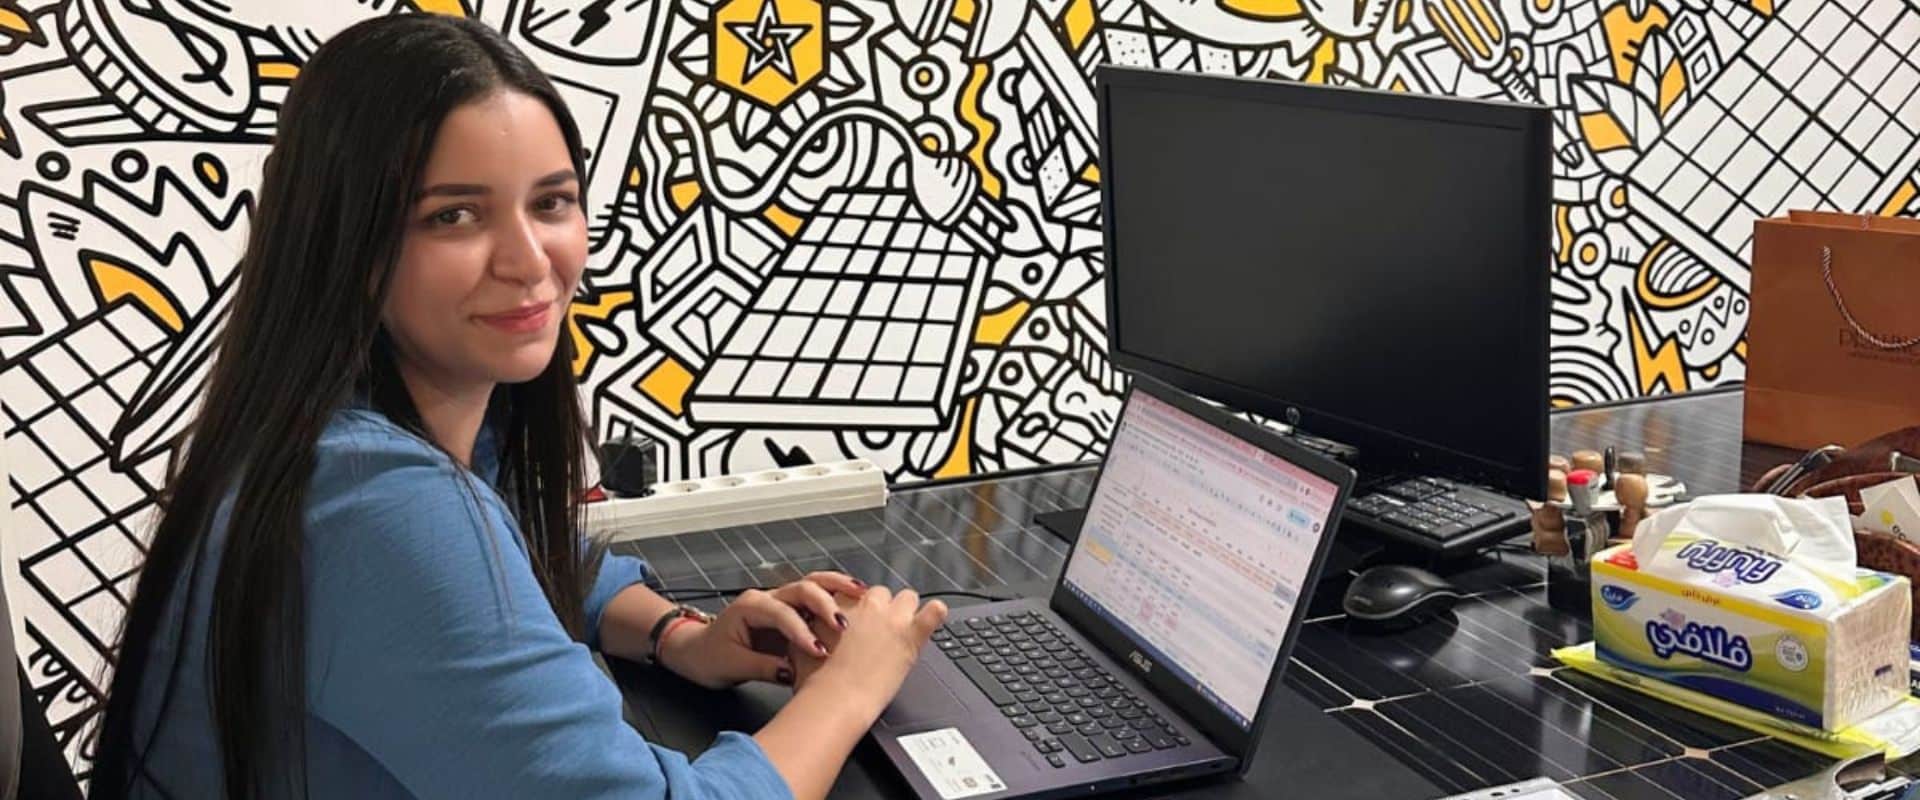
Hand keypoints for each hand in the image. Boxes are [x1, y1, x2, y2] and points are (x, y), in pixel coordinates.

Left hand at [657, 572, 864, 688]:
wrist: (695, 653)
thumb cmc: (708, 657)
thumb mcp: (731, 666)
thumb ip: (764, 667)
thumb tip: (794, 671)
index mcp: (750, 607)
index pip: (783, 614)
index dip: (802, 632)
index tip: (819, 651)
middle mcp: (767, 597)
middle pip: (802, 589)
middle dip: (826, 604)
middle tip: (845, 625)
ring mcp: (779, 601)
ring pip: (812, 584)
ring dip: (837, 589)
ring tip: (862, 595)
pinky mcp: (789, 611)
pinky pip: (814, 598)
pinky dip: (835, 596)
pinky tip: (854, 600)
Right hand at [796, 586, 946, 713]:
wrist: (837, 699)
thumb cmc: (817, 681)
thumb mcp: (801, 649)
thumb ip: (810, 633)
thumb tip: (810, 634)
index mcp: (842, 606)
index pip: (853, 593)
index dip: (857, 610)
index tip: (857, 622)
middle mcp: (868, 606)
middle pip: (881, 592)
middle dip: (882, 608)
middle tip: (879, 630)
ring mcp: (892, 619)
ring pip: (907, 597)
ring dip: (906, 610)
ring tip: (903, 628)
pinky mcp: (912, 636)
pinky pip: (934, 612)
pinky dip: (936, 613)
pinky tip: (936, 615)